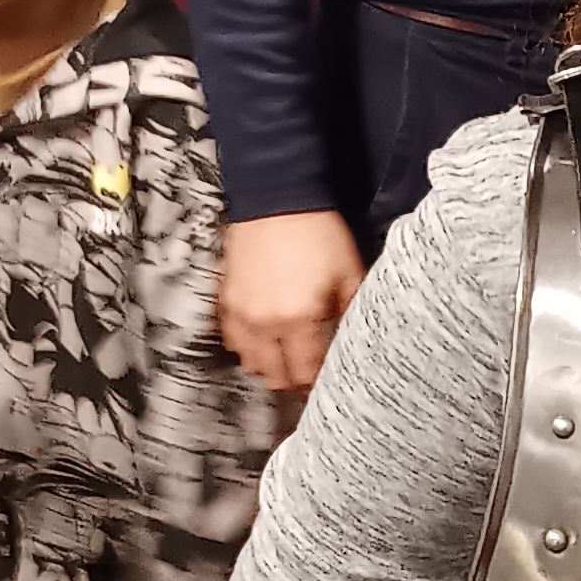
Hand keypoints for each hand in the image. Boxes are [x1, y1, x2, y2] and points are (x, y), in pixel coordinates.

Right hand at [218, 210, 362, 393]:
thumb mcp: (349, 273)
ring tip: (286, 362)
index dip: (317, 382)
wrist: (276, 197)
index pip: (306, 371)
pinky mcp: (227, 299)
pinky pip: (233, 339)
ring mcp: (242, 313)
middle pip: (276, 375)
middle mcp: (266, 323)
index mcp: (299, 318)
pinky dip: (247, 347)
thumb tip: (354, 340)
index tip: (326, 383)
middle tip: (307, 378)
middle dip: (293, 381)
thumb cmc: (317, 232)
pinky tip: (261, 343)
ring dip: (269, 366)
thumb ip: (353, 312)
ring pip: (251, 361)